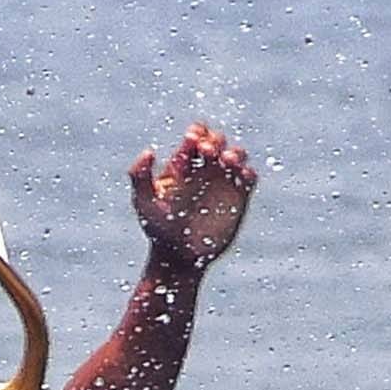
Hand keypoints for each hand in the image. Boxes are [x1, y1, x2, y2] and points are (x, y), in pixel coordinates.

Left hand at [129, 123, 255, 271]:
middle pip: (217, 141)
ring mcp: (222, 183)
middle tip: (207, 151)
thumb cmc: (157, 230)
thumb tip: (149, 151)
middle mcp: (204, 171)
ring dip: (235, 152)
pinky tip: (240, 176)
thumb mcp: (144, 202)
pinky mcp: (238, 199)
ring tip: (226, 160)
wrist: (179, 257)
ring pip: (236, 155)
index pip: (195, 137)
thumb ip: (140, 176)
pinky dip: (248, 171)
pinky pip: (250, 177)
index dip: (197, 132)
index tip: (193, 140)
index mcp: (182, 166)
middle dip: (215, 139)